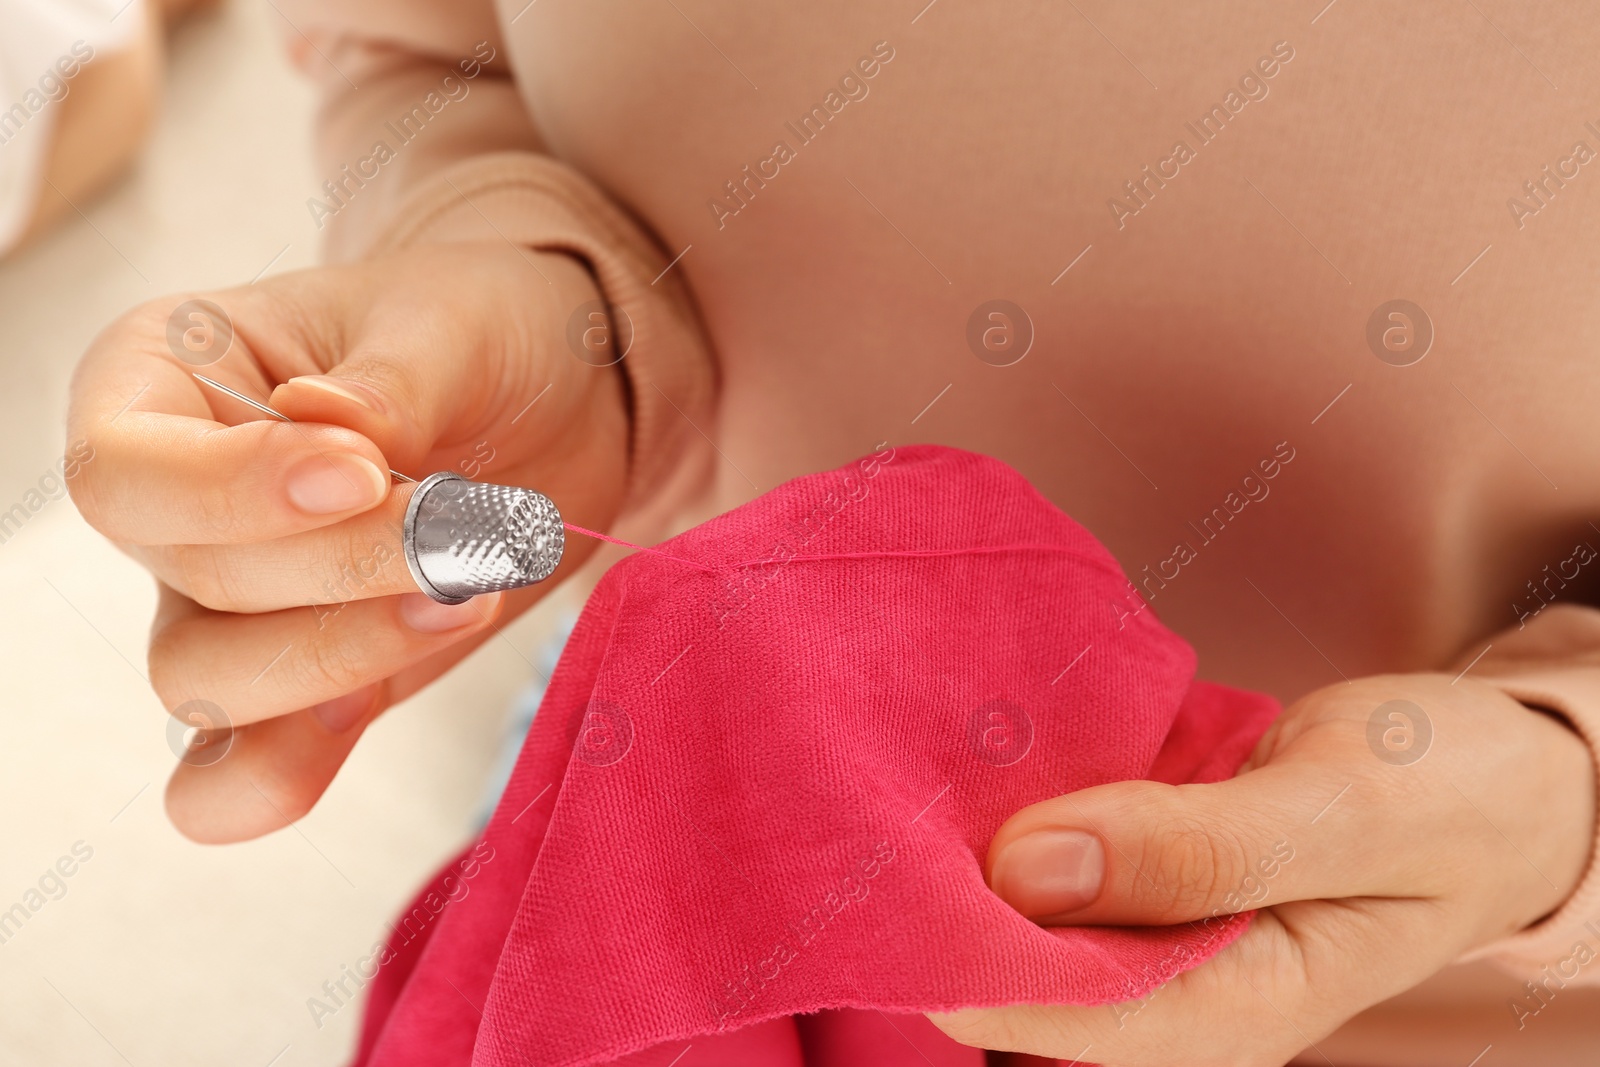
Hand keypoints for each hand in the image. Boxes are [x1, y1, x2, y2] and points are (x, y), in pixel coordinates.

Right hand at [67, 242, 628, 842]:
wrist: (561, 401)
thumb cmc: (481, 330)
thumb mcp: (449, 319)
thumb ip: (391, 381)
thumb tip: (324, 426)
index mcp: (161, 382)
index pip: (124, 472)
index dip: (233, 491)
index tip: (363, 472)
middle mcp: (175, 505)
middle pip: (192, 581)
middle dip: (340, 569)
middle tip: (464, 533)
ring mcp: (228, 606)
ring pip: (208, 686)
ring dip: (345, 656)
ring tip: (470, 587)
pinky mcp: (310, 682)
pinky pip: (239, 773)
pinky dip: (283, 776)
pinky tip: (376, 706)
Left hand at [929, 671, 1596, 1065]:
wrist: (1494, 782)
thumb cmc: (1443, 794)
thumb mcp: (1347, 806)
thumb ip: (1202, 845)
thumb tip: (1028, 869)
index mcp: (1243, 1005)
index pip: (1071, 1019)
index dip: (974, 956)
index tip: (902, 877)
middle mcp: (1185, 994)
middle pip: (1031, 985)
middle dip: (956, 913)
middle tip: (887, 817)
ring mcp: (1162, 944)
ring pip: (1032, 929)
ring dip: (972, 866)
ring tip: (912, 789)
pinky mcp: (1147, 890)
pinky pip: (1058, 875)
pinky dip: (1014, 827)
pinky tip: (974, 773)